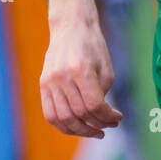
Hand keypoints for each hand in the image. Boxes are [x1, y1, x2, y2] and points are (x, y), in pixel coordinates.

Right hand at [40, 17, 121, 137]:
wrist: (70, 27)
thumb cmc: (93, 47)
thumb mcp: (106, 67)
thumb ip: (103, 93)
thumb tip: (101, 117)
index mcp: (81, 70)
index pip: (94, 105)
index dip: (108, 117)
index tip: (118, 118)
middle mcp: (62, 77)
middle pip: (79, 113)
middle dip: (98, 125)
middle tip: (109, 126)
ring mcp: (49, 81)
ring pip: (63, 118)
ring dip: (81, 130)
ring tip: (95, 131)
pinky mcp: (42, 85)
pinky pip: (50, 114)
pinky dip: (63, 125)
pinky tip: (77, 128)